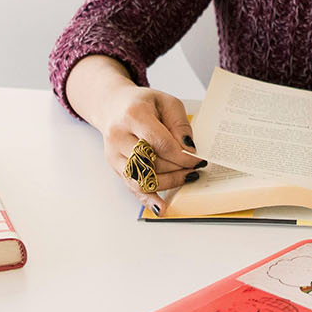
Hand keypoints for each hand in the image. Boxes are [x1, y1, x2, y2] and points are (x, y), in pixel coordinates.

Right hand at [96, 84, 203, 208]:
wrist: (113, 106)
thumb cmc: (142, 104)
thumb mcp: (167, 102)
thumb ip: (180, 125)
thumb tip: (189, 150)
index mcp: (133, 115)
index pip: (161, 144)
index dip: (182, 156)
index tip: (198, 160)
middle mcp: (119, 136)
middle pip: (152, 163)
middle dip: (178, 169)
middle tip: (195, 168)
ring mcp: (114, 154)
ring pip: (143, 179)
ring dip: (168, 182)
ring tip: (186, 177)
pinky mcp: (115, 167)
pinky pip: (132, 187)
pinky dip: (148, 199)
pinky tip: (161, 208)